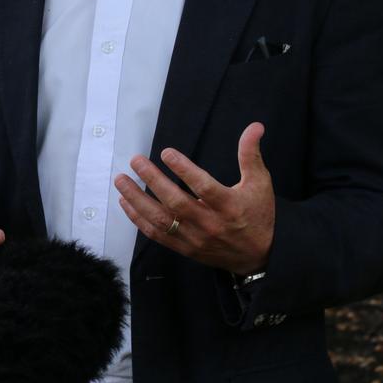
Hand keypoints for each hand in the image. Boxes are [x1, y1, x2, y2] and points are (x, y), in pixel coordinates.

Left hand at [114, 122, 273, 274]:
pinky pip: (157, 235)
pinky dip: (139, 220)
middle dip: (152, 181)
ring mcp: (195, 238)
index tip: (166, 152)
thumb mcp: (260, 182)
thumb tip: (255, 126)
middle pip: (176, 203)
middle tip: (136, 161)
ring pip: (161, 220)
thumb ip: (251, 154)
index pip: (203, 187)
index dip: (184, 170)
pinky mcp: (185, 248)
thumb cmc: (259, 214)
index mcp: (229, 206)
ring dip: (138, 200)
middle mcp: (210, 224)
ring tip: (121, 180)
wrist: (262, 256)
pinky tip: (126, 203)